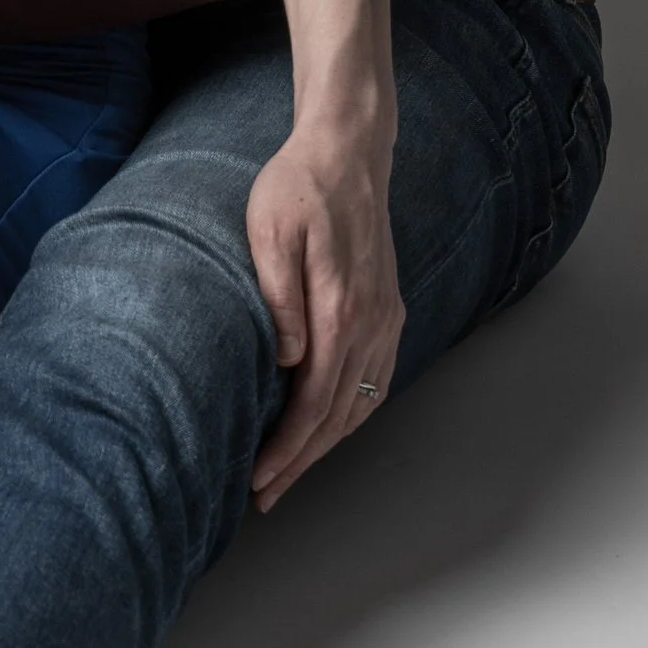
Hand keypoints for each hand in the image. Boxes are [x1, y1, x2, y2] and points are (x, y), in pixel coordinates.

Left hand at [246, 124, 404, 511]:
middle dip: (303, 462)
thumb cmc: (297, 187)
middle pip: (339, 414)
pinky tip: (331, 427)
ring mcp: (386, 316)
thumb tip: (286, 362)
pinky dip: (354, 413)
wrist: (348, 152)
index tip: (258, 479)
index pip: (314, 402)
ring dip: (328, 444)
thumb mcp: (270, 230)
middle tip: (266, 495)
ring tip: (292, 473)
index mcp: (340, 308)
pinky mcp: (389, 308)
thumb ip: (279, 296)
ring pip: (362, 401)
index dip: (287, 449)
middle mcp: (371, 321)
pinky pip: (377, 377)